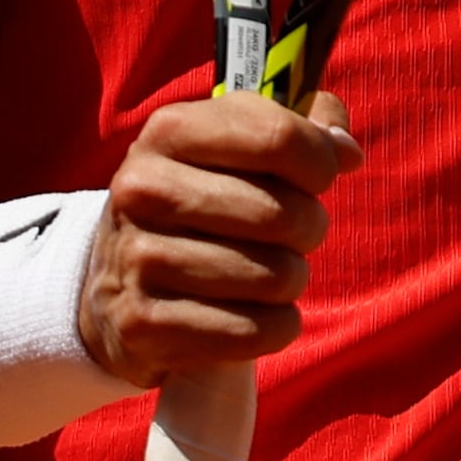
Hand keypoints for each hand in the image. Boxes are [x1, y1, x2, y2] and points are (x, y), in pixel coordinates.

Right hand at [80, 86, 358, 380]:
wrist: (114, 283)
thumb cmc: (200, 203)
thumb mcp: (233, 148)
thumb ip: (301, 128)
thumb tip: (346, 151)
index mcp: (169, 131)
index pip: (279, 138)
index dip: (319, 163)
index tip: (317, 179)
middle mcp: (144, 189)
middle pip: (283, 214)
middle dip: (309, 229)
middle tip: (292, 236)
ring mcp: (137, 259)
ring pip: (275, 277)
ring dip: (290, 280)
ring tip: (268, 273)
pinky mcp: (144, 324)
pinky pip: (253, 331)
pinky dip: (274, 327)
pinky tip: (255, 314)